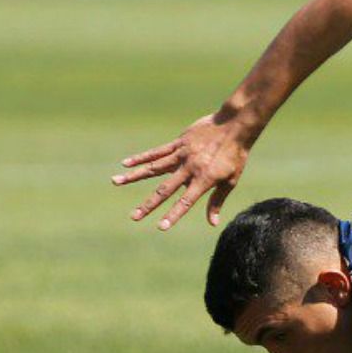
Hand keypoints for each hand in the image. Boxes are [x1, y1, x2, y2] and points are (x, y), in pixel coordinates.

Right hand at [111, 112, 250, 229]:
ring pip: (153, 168)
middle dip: (149, 205)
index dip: (173, 215)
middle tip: (134, 217)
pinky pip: (156, 152)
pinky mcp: (178, 143)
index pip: (185, 202)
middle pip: (165, 190)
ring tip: (115, 182)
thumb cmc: (236, 155)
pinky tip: (125, 164)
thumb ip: (217, 200)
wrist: (234, 125)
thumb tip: (212, 222)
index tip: (161, 227)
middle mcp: (189, 168)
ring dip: (134, 177)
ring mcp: (181, 155)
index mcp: (203, 180)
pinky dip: (141, 158)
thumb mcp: (231, 180)